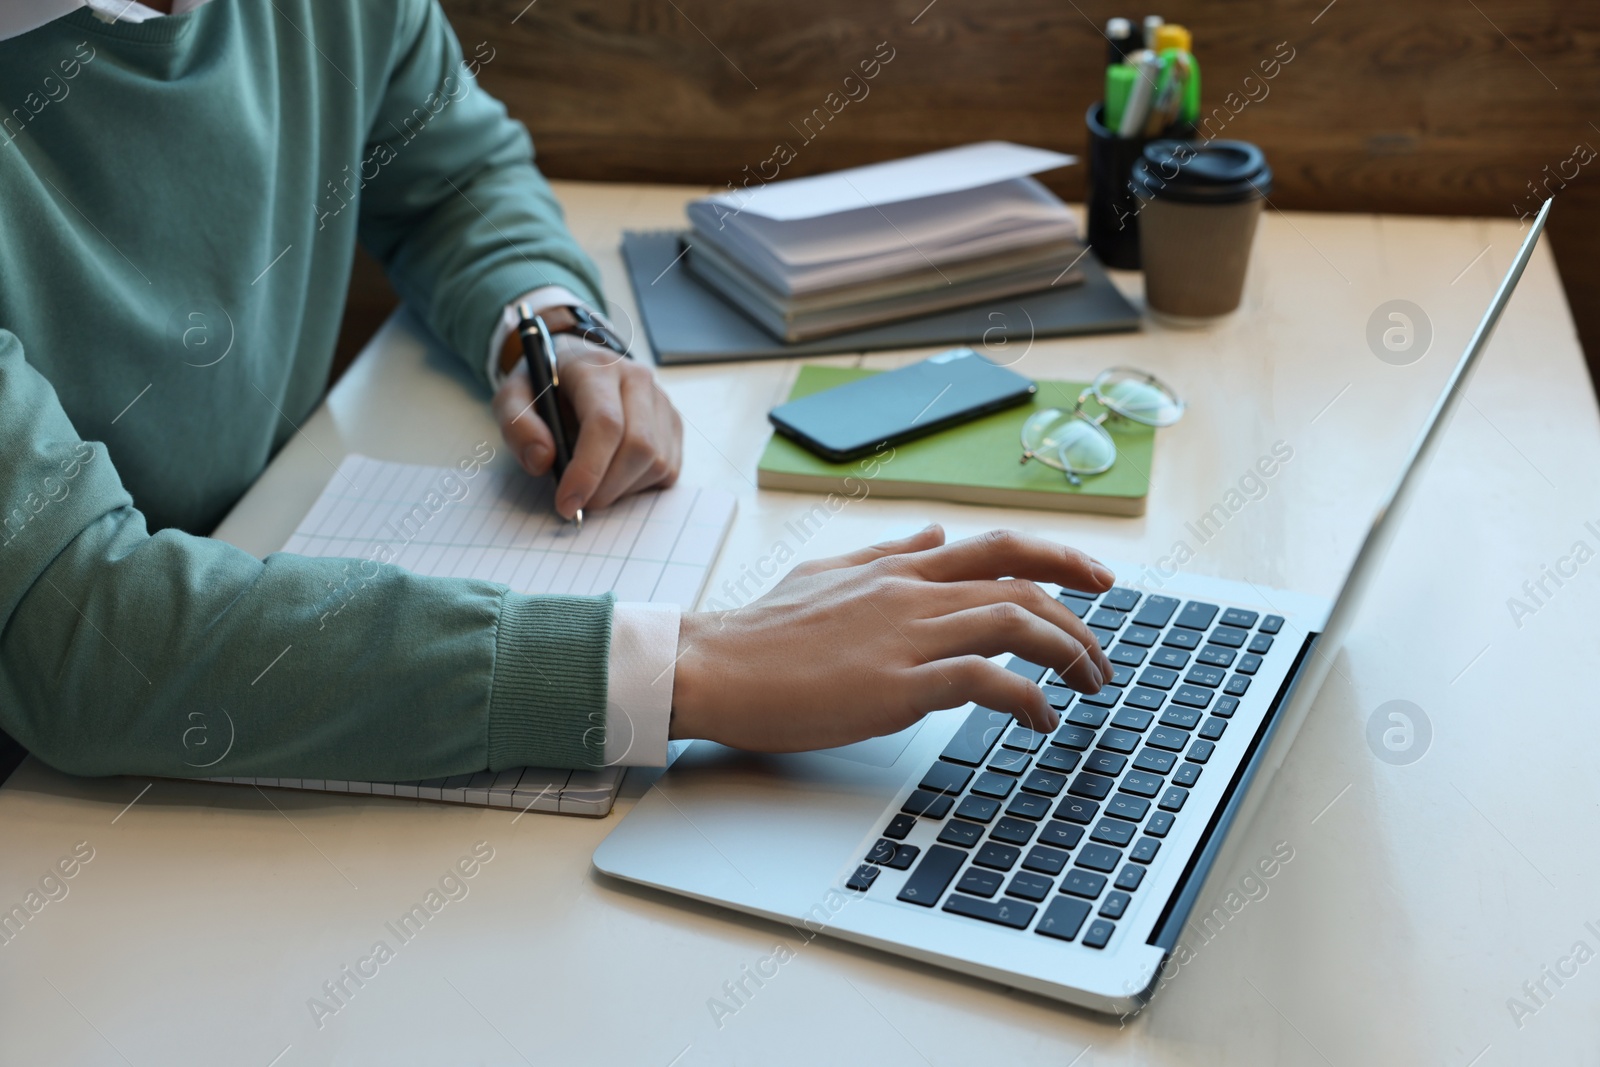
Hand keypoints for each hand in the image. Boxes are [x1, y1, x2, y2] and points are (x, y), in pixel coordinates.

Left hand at [492, 332, 682, 517]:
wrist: (576, 367)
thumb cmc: (544, 386)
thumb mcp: (512, 397)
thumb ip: (518, 426)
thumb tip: (543, 461)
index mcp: (596, 367)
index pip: (606, 423)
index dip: (588, 470)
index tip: (567, 503)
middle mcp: (637, 379)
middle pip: (638, 447)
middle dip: (606, 488)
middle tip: (577, 504)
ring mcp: (662, 401)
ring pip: (656, 463)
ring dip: (621, 489)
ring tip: (593, 482)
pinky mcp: (673, 424)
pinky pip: (667, 470)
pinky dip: (638, 485)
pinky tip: (613, 473)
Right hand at [670, 525, 1116, 750]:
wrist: (713, 666)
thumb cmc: (761, 631)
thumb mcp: (829, 573)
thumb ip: (889, 553)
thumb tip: (934, 534)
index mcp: (899, 568)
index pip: (999, 548)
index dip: (1061, 559)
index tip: (1100, 580)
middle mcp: (911, 592)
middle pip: (1023, 586)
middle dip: (1079, 620)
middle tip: (1101, 658)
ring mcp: (906, 636)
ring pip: (1015, 623)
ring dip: (1065, 654)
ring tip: (1086, 687)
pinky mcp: (895, 684)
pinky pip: (984, 681)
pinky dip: (1026, 697)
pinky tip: (1040, 718)